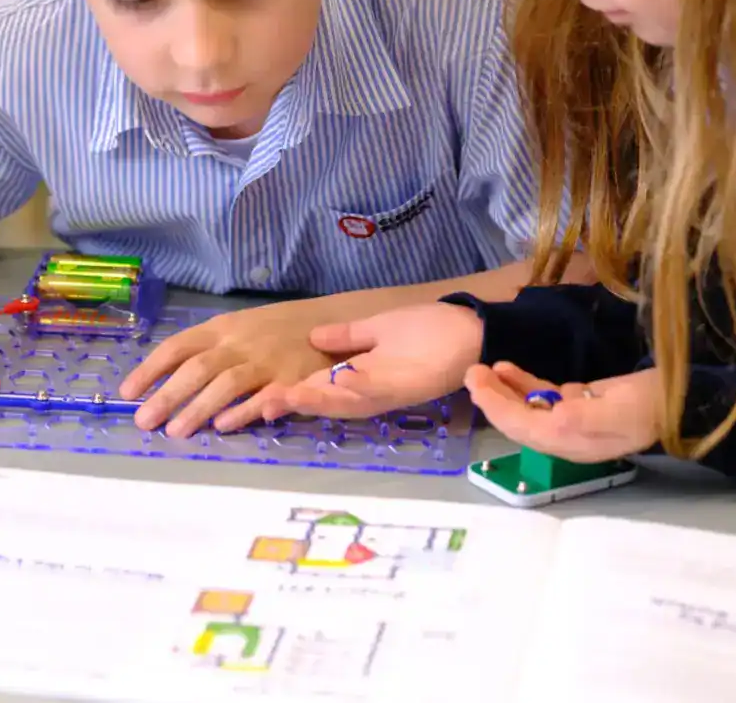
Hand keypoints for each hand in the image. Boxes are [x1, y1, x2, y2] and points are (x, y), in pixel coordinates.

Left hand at [120, 298, 346, 436]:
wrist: (335, 322)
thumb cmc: (277, 329)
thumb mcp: (239, 328)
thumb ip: (207, 349)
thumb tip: (163, 376)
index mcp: (222, 328)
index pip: (178, 346)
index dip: (151, 369)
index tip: (128, 393)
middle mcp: (240, 342)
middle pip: (197, 368)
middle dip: (167, 395)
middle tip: (143, 421)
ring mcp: (266, 360)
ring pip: (225, 383)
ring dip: (198, 408)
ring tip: (175, 432)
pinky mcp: (292, 379)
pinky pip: (264, 396)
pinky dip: (243, 411)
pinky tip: (224, 426)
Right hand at [253, 302, 483, 421]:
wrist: (472, 330)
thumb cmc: (428, 330)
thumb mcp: (378, 329)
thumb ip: (347, 338)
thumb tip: (313, 338)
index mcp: (361, 375)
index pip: (318, 389)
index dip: (290, 396)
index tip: (262, 400)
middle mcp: (372, 389)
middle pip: (328, 402)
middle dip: (297, 405)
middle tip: (265, 406)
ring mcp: (391, 390)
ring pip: (349, 402)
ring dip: (320, 401)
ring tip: (289, 397)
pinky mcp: (412, 386)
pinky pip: (382, 390)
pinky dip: (361, 387)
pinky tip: (341, 379)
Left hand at [465, 363, 661, 461]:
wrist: (684, 399)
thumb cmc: (651, 405)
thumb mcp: (617, 413)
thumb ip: (581, 420)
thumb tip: (549, 419)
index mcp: (573, 443)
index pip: (522, 429)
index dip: (495, 407)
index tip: (475, 382)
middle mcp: (568, 438)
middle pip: (519, 422)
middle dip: (492, 399)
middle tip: (471, 372)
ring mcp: (573, 421)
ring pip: (527, 409)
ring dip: (503, 390)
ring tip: (483, 369)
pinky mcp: (581, 404)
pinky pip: (543, 397)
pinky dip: (523, 384)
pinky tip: (507, 369)